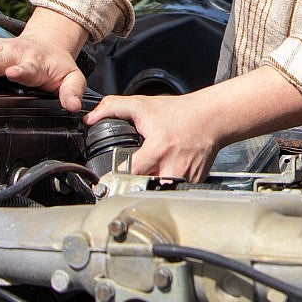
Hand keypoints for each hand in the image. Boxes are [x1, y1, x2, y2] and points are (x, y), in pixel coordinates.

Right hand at [0, 7, 88, 111]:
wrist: (50, 44)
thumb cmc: (57, 65)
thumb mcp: (72, 78)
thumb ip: (72, 92)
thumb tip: (73, 106)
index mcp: (36, 65)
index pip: (28, 69)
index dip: (20, 71)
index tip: (13, 72)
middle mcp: (18, 56)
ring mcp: (4, 50)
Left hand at [85, 92, 217, 182]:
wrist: (211, 117)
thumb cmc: (180, 112)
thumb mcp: (143, 105)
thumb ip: (114, 107)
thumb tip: (91, 118)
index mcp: (157, 149)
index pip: (128, 174)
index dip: (113, 179)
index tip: (105, 182)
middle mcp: (172, 167)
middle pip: (143, 190)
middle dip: (130, 189)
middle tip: (120, 186)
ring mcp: (185, 178)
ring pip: (159, 196)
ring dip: (148, 192)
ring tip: (141, 185)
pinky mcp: (194, 182)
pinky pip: (174, 193)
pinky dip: (165, 190)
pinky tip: (161, 180)